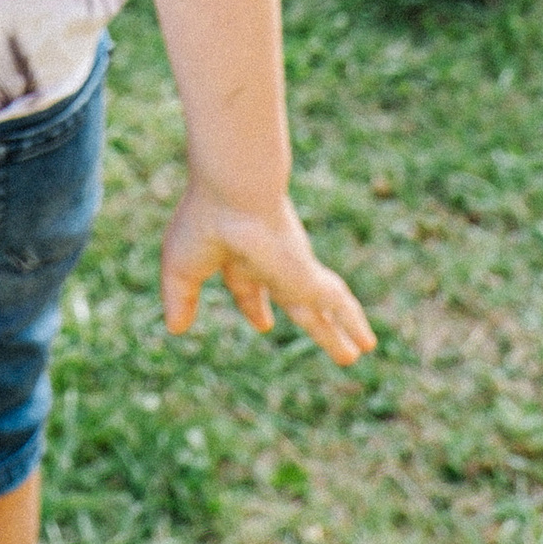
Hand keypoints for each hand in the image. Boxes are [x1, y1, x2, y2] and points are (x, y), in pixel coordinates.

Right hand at [159, 180, 376, 366]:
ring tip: (363, 350)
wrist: (234, 193)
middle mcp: (271, 266)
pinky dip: (353, 322)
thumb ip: (180, 299)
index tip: (263, 323)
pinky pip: (338, 305)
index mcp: (239, 260)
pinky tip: (367, 340)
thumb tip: (175, 329)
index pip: (249, 289)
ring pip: (322, 309)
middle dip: (309, 324)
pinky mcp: (309, 278)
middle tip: (325, 341)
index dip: (254, 307)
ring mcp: (294, 272)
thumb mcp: (181, 269)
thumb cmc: (202, 224)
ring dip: (339, 331)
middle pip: (295, 303)